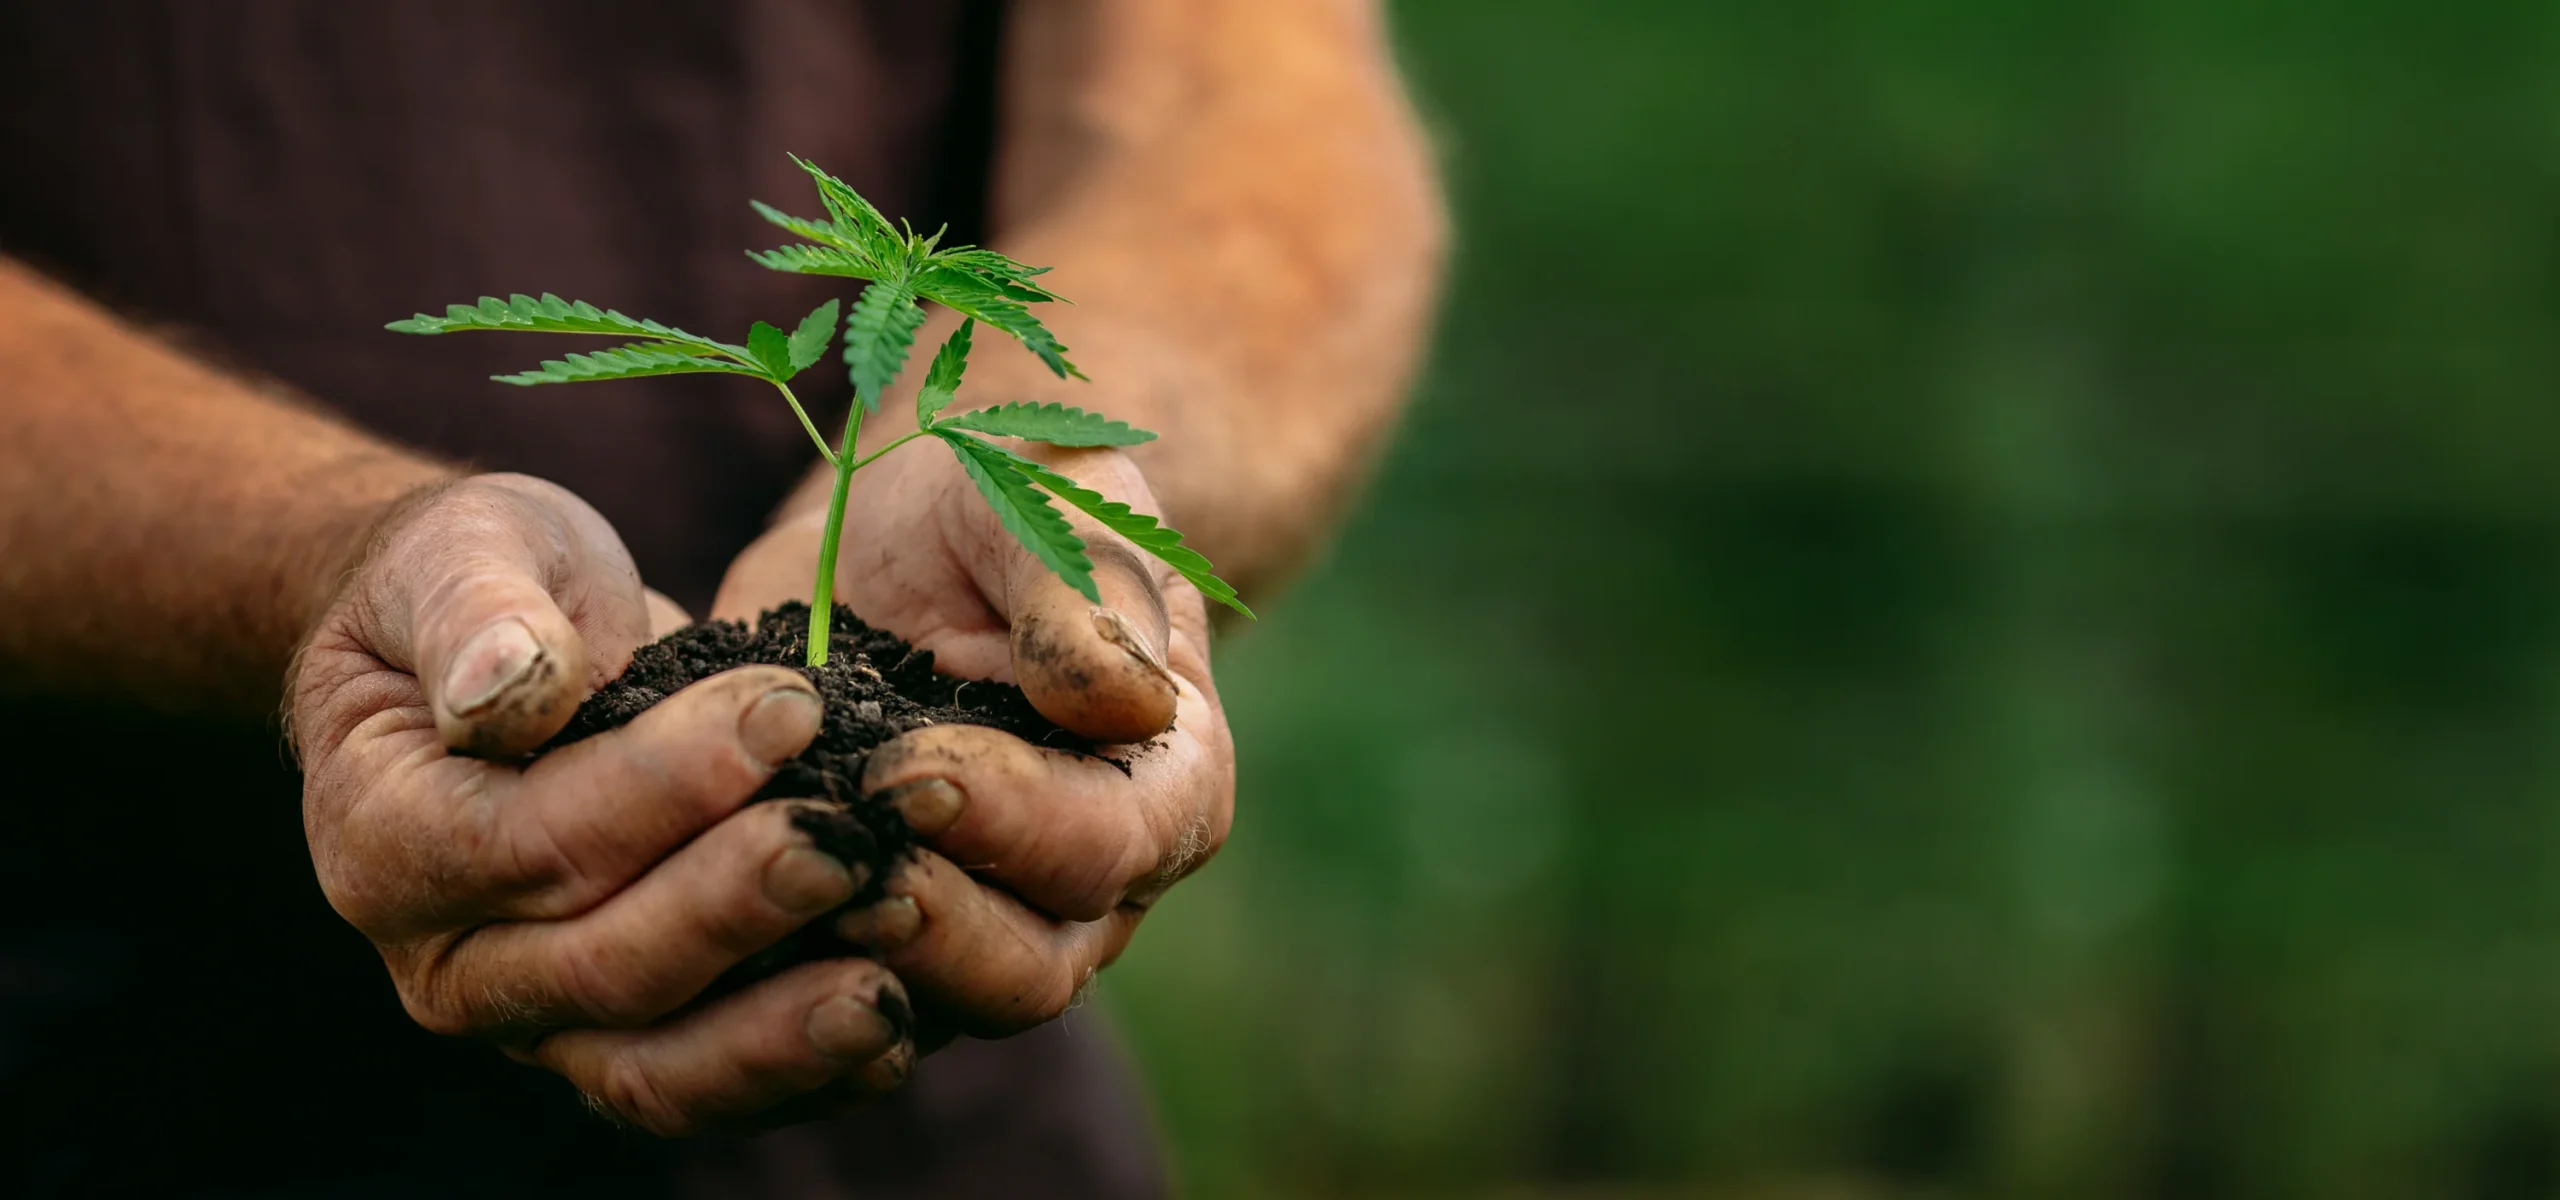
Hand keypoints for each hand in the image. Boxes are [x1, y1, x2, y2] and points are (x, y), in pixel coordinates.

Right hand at [290, 472, 917, 1134]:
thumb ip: (477, 610)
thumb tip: (509, 687)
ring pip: (653, 1065)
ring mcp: (536, 1017)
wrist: (503, 652)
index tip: (784, 708)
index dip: (661, 784)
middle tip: (849, 839)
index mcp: (384, 838)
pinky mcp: (624, 1040)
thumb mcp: (464, 549)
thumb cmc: (485, 584)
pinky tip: (894, 1029)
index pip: (525, 842)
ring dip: (776, 1033)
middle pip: (599, 967)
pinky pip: (708, 1085)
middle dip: (734, 906)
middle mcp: (448, 959)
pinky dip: (800, 1074)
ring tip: (889, 986)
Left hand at [716, 441, 1234, 1039]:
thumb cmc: (1006, 497)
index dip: (1010, 820)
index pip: (1105, 844)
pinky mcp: (879, 941)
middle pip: (1030, 968)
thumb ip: (1086, 590)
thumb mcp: (1050, 498)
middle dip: (929, 923)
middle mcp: (1093, 886)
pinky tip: (704, 934)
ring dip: (845, 964)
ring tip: (759, 891)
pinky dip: (772, 987)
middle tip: (826, 850)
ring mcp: (987, 929)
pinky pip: (832, 1005)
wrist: (905, 526)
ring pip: (932, 1009)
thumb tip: (1124, 699)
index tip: (907, 767)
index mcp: (1165, 782)